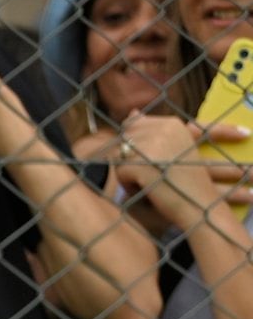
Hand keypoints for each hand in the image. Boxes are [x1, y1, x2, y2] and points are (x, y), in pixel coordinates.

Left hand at [114, 113, 237, 230]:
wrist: (201, 206)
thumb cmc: (185, 181)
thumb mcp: (173, 148)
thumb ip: (151, 130)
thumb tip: (132, 113)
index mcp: (172, 123)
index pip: (133, 126)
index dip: (136, 147)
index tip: (157, 162)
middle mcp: (163, 128)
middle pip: (123, 140)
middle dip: (130, 159)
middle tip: (154, 174)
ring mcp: (153, 144)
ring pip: (118, 156)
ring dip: (129, 173)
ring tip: (153, 182)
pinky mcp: (142, 163)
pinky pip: (119, 173)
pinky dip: (129, 186)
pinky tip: (149, 190)